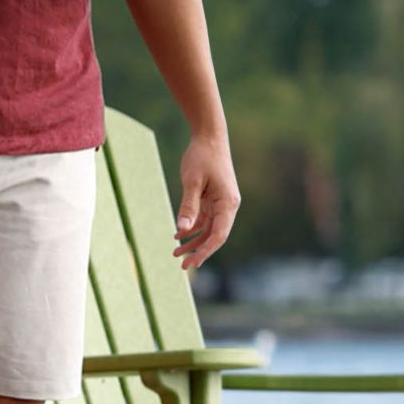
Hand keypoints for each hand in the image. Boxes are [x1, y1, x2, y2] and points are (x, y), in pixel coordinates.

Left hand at [173, 135, 239, 270]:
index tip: (192, 263)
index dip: (206, 251)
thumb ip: (188, 206)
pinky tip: (178, 234)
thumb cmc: (202, 157)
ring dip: (193, 241)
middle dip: (199, 251)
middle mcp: (228, 205)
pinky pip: (204, 219)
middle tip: (182, 266)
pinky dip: (192, 227)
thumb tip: (182, 230)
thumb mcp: (192, 182)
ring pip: (208, 229)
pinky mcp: (213, 198)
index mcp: (228, 203)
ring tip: (175, 252)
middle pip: (215, 235)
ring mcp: (221, 202)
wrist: (209, 136)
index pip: (219, 234)